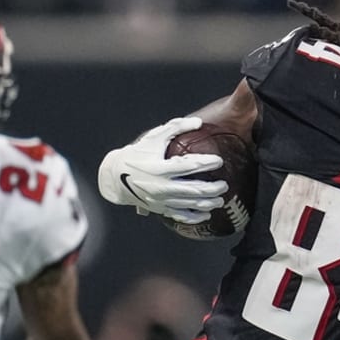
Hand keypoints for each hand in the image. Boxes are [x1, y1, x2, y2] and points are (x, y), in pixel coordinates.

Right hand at [98, 116, 228, 223]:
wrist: (116, 177)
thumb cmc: (137, 154)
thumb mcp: (153, 137)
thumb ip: (175, 127)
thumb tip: (199, 122)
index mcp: (160, 168)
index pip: (189, 166)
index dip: (206, 163)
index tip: (219, 161)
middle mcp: (161, 186)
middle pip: (194, 190)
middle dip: (212, 188)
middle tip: (224, 184)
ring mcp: (161, 200)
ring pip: (190, 205)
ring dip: (208, 203)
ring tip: (220, 199)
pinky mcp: (160, 209)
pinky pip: (181, 216)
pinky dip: (195, 217)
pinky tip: (207, 214)